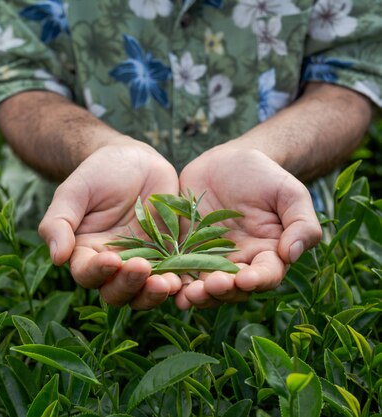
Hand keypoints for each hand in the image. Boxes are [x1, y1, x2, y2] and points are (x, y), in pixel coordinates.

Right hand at [38, 140, 181, 309]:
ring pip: (145, 293)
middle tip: (142, 268)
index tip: (110, 260)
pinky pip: (174, 277)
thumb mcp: (74, 191)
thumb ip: (58, 222)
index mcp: (85, 253)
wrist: (134, 160)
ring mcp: (143, 264)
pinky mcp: (169, 257)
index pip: (87, 274)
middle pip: (117, 293)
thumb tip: (56, 257)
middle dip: (129, 285)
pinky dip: (180, 282)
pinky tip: (186, 278)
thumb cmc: (98, 173)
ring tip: (168, 282)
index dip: (98, 272)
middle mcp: (113, 267)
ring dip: (155, 293)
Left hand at [174, 145, 321, 308]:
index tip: (246, 279)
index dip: (257, 280)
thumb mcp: (290, 193)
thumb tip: (291, 253)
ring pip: (204, 286)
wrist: (227, 161)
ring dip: (197, 294)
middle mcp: (239, 264)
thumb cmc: (265, 176)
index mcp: (267, 255)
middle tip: (211, 286)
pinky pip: (178, 270)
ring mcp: (209, 260)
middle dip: (223, 291)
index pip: (266, 275)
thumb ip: (301, 223)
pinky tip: (165, 283)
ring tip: (188, 294)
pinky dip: (172, 280)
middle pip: (233, 289)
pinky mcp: (183, 250)